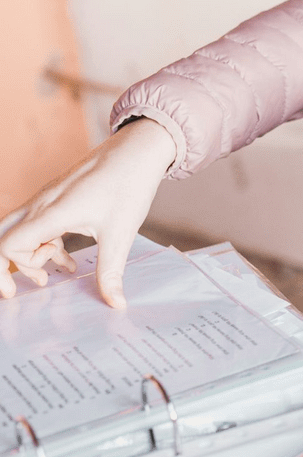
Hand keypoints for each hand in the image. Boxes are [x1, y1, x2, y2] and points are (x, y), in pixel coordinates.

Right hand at [0, 118, 175, 307]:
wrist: (136, 152)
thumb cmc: (128, 187)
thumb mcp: (121, 235)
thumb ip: (111, 272)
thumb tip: (116, 304)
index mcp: (51, 213)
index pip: (8, 244)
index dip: (9, 269)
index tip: (33, 285)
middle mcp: (40, 204)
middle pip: (3, 236)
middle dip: (8, 265)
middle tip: (24, 289)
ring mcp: (45, 199)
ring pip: (17, 230)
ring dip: (29, 254)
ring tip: (51, 274)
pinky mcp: (55, 198)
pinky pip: (35, 224)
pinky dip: (43, 244)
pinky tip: (67, 258)